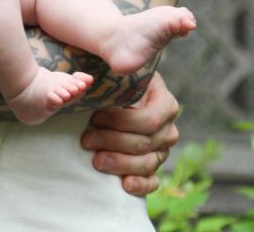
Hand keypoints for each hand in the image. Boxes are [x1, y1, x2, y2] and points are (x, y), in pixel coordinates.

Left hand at [78, 71, 180, 196]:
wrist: (116, 99)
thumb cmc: (113, 83)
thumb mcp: (115, 71)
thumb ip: (111, 68)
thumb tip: (91, 78)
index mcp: (164, 103)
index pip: (149, 120)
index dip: (120, 122)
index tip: (94, 117)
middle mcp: (168, 128)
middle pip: (144, 142)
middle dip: (112, 142)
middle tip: (86, 140)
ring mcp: (162, 150)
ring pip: (147, 163)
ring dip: (120, 163)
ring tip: (96, 160)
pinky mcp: (153, 166)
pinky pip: (153, 181)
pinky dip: (140, 185)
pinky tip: (124, 184)